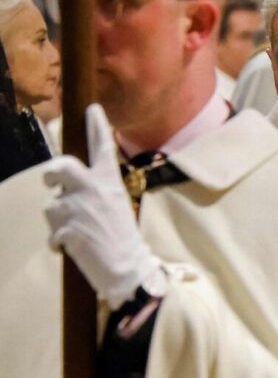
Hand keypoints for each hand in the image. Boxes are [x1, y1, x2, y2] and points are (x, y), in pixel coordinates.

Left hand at [43, 104, 162, 308]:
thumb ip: (97, 192)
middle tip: (51, 184)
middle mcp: (92, 189)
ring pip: (51, 206)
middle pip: (59, 167)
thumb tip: (68, 188)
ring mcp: (78, 208)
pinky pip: (53, 233)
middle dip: (50, 175)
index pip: (102, 147)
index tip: (92, 109)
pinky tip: (74, 249)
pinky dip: (59, 242)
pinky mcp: (66, 229)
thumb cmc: (125, 239)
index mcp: (110, 182)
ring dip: (59, 221)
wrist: (127, 268)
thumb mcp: (118, 206)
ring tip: (79, 234)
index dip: (97, 126)